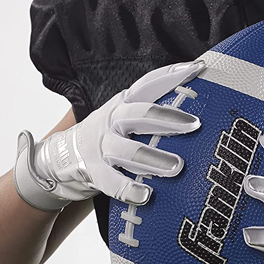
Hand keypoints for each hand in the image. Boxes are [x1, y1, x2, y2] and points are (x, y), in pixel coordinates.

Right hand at [14, 60, 204, 210]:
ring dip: (153, 158)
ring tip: (177, 167)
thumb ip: (155, 115)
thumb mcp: (128, 119)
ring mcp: (102, 145)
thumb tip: (202, 114)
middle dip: (168, 118)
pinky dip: (127, 188)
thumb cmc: (110, 137)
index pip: (149, 84)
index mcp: (126, 104)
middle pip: (140, 114)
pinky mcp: (93, 170)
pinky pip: (110, 180)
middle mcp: (114, 120)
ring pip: (127, 150)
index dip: (171, 74)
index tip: (198, 68)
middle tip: (195, 124)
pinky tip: (145, 195)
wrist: (61, 158)